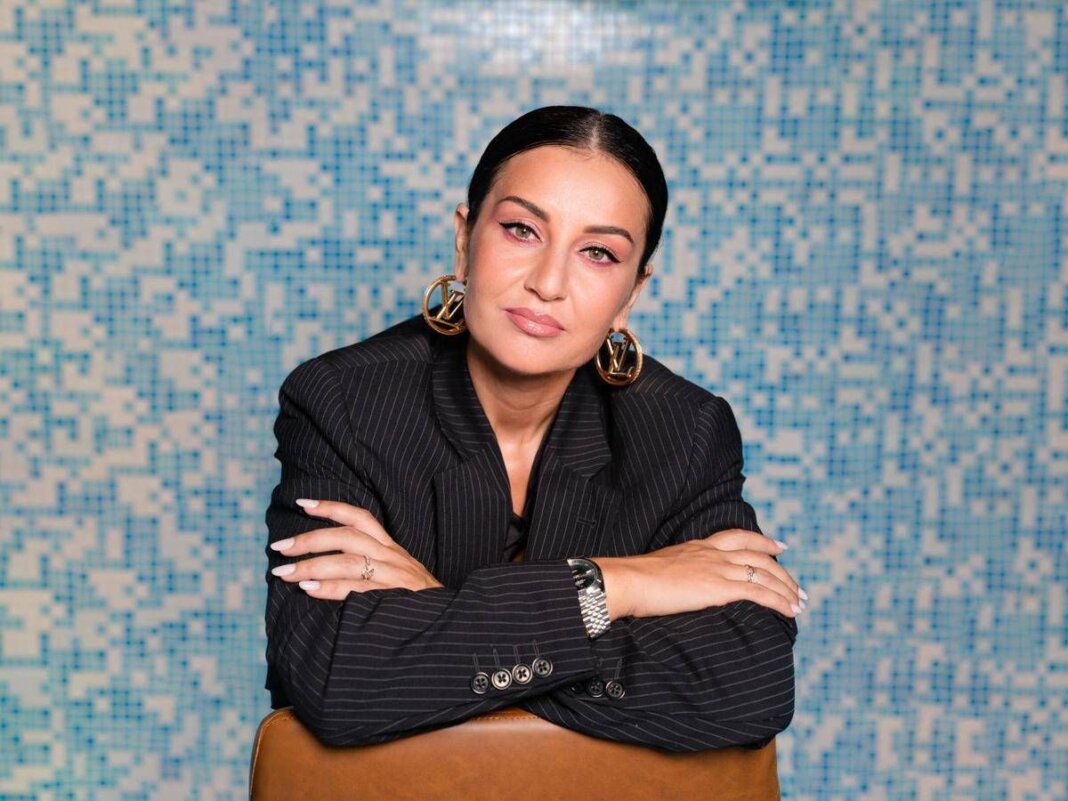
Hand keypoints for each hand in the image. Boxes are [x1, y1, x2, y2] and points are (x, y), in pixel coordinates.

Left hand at [269, 498, 444, 599]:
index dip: (331, 507)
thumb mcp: (398, 576)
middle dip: (310, 539)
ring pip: (348, 561)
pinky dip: (330, 588)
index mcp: (390, 549)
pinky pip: (357, 589)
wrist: (453, 624)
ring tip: (284, 572)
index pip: (359, 518)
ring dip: (312, 565)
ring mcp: (394, 576)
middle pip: (347, 537)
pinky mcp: (395, 598)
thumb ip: (370, 568)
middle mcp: (392, 557)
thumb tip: (327, 569)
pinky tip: (308, 590)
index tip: (301, 503)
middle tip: (280, 547)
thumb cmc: (418, 603)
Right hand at [595, 529, 806, 620]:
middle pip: (760, 556)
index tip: (779, 547)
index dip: (762, 541)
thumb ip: (679, 572)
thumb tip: (680, 584)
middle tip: (797, 588)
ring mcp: (717, 569)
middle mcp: (713, 553)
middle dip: (783, 573)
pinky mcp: (719, 588)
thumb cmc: (636, 580)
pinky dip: (779, 601)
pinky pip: (759, 593)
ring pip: (765, 574)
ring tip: (800, 603)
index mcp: (699, 546)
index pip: (738, 537)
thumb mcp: (663, 568)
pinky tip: (790, 611)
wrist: (629, 581)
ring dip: (787, 590)